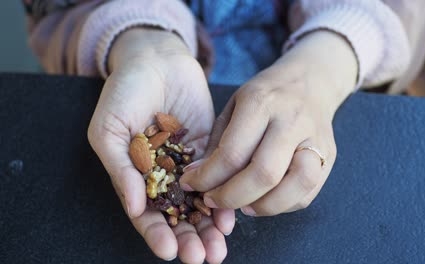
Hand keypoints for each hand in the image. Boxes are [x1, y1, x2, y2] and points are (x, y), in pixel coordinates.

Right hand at [87, 28, 234, 262]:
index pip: (146, 214)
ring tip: (218, 249)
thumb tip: (134, 206)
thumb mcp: (109, 129)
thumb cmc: (124, 93)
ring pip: (200, 205)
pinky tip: (230, 218)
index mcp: (135, 176)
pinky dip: (224, 200)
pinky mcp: (210, 151)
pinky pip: (219, 180)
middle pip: (176, 216)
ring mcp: (188, 165)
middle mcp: (164, 177)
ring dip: (208, 229)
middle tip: (201, 258)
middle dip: (188, 239)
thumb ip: (120, 168)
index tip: (168, 251)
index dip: (156, 234)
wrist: (157, 60)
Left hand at [180, 31, 357, 215]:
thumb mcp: (234, 106)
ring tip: (244, 206)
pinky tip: (265, 199)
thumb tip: (197, 179)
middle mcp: (292, 120)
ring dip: (264, 206)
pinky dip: (283, 205)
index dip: (207, 177)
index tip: (191, 185)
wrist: (311, 81)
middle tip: (213, 200)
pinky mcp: (330, 155)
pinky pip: (308, 193)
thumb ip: (217, 143)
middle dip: (232, 197)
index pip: (232, 152)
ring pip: (297, 186)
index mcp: (261, 102)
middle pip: (265, 173)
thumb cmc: (265, 96)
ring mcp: (316, 138)